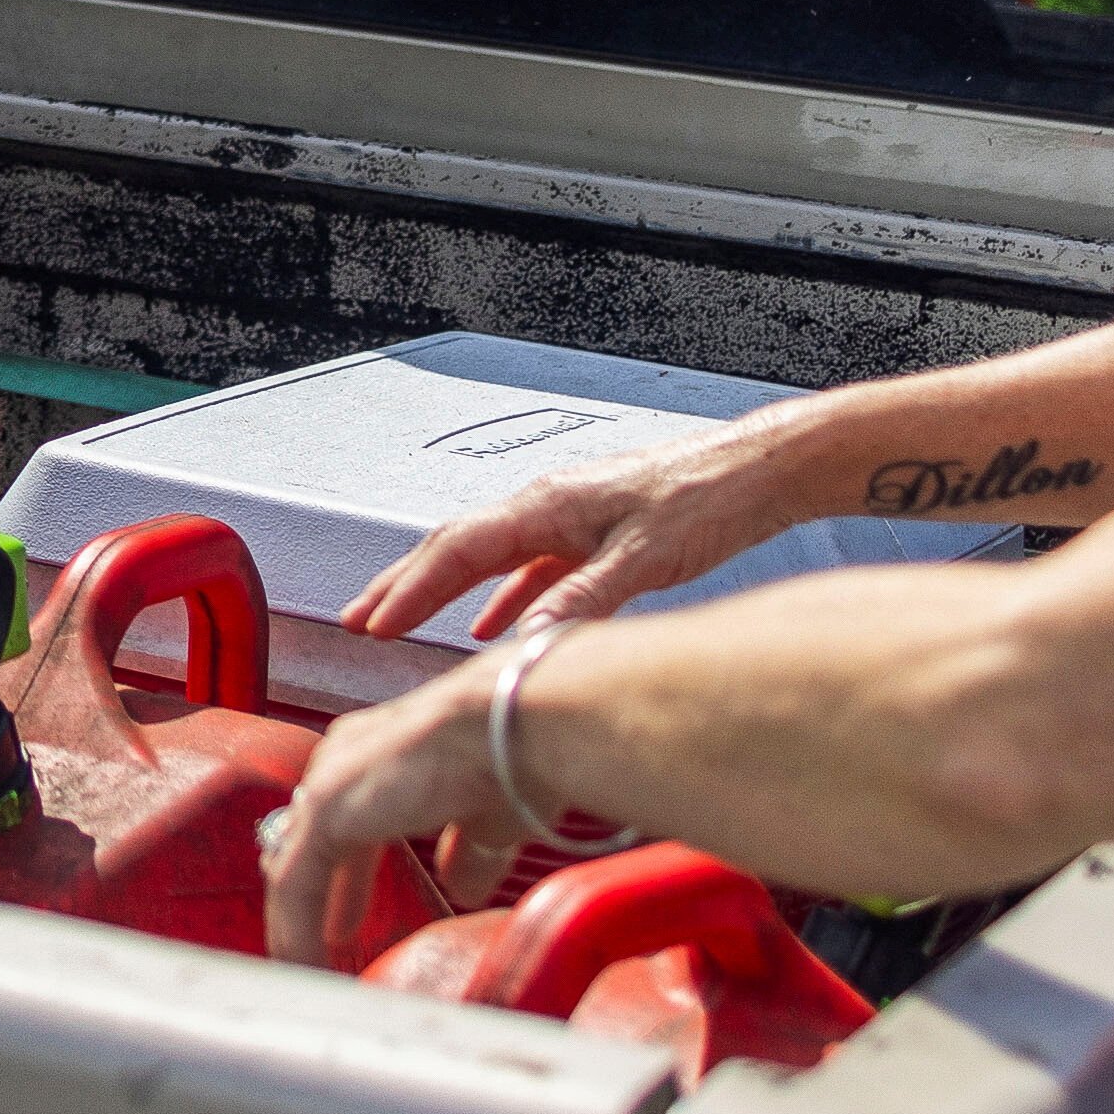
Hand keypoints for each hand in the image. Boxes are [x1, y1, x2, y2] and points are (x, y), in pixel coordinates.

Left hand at [263, 661, 512, 962]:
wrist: (510, 731)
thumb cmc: (511, 759)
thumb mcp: (487, 820)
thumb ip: (468, 853)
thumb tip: (462, 886)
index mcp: (382, 756)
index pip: (348, 824)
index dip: (347, 877)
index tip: (346, 918)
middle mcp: (345, 763)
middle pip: (311, 842)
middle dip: (316, 897)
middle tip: (319, 941)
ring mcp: (330, 785)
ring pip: (296, 867)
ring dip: (301, 921)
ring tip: (306, 968)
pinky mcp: (324, 810)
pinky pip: (296, 884)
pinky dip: (298, 929)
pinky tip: (307, 966)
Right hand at [343, 411, 791, 643]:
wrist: (755, 471)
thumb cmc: (706, 500)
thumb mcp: (645, 558)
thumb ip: (583, 599)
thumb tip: (528, 643)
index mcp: (547, 506)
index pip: (458, 550)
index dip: (411, 590)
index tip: (374, 624)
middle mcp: (545, 506)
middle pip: (454, 547)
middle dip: (402, 585)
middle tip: (358, 620)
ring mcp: (566, 518)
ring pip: (485, 557)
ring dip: (440, 588)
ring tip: (402, 620)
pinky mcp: (592, 533)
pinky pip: (527, 567)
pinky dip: (499, 597)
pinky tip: (494, 625)